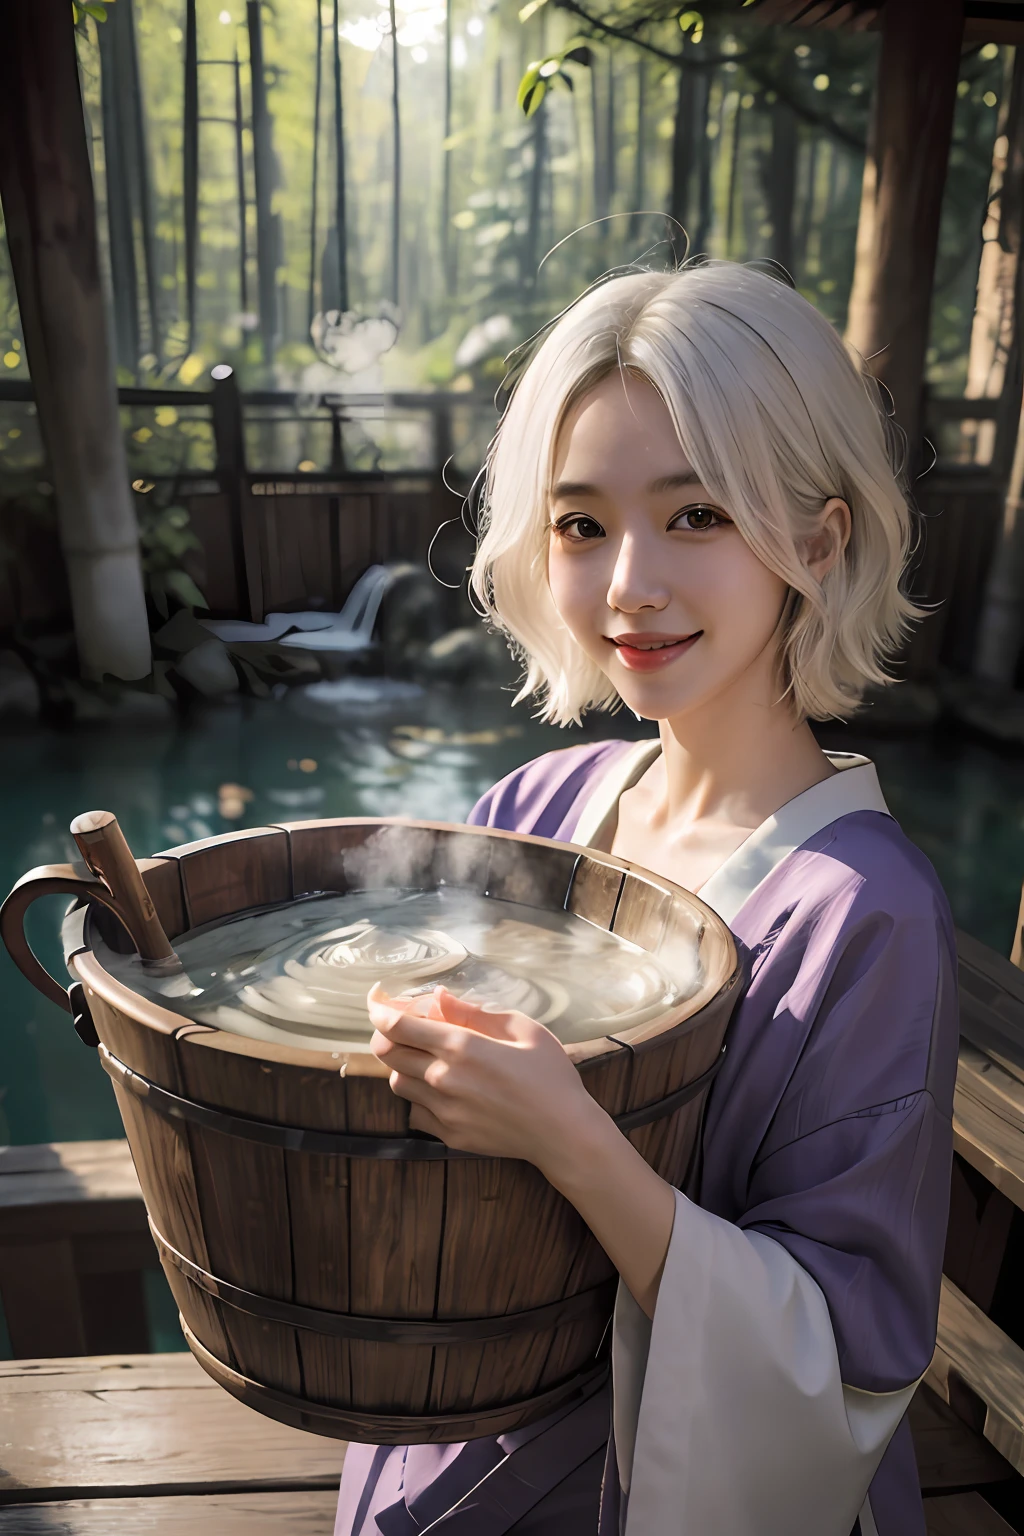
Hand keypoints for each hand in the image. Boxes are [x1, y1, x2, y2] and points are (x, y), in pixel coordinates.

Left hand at [368, 983, 601, 1169]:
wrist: (563, 1133)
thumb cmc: (550, 1075)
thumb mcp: (521, 1029)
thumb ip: (475, 1012)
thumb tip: (439, 998)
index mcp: (461, 1046)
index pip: (397, 1025)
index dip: (378, 1009)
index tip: (375, 1000)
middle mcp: (443, 1079)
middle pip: (386, 1053)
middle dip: (386, 1034)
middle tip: (401, 1027)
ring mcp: (443, 1110)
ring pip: (396, 1082)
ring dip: (402, 1065)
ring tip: (425, 1059)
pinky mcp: (448, 1134)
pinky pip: (414, 1112)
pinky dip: (418, 1097)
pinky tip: (441, 1091)